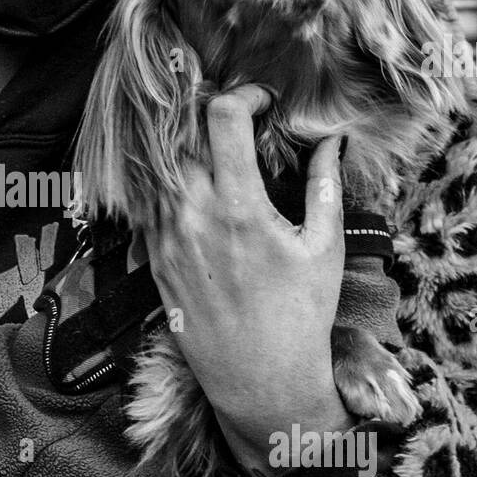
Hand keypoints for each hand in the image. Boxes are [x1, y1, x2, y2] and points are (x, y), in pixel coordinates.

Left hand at [143, 84, 353, 475]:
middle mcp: (194, 218)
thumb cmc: (300, 316)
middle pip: (182, 136)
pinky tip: (191, 193)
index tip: (262, 102)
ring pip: (157, 169)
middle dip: (206, 119)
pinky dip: (164, 188)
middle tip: (232, 123)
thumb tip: (331, 139)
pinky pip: (146, 206)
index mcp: (240, 208)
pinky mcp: (153, 261)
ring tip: (212, 156)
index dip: (244, 95)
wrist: (260, 381)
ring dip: (183, 152)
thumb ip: (324, 186)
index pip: (223, 119)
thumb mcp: (324, 249)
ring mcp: (166, 240)